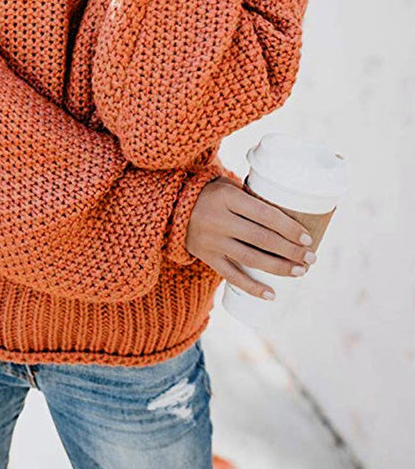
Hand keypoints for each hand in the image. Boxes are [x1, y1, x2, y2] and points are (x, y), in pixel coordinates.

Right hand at [185, 177, 316, 299]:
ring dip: (279, 268)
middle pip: (263, 239)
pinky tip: (271, 294)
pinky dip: (252, 287)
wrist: (170, 208)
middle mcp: (220, 220)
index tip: (307, 238)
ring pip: (251, 259)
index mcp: (227, 198)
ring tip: (300, 271)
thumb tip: (287, 212)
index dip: (289, 228)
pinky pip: (232, 275)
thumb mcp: (226, 185)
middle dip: (291, 251)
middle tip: (311, 258)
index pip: (265, 215)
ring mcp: (213, 241)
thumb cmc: (209, 194)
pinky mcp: (207, 257)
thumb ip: (251, 197)